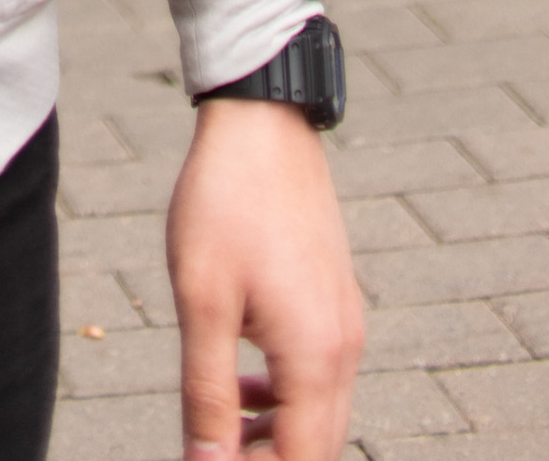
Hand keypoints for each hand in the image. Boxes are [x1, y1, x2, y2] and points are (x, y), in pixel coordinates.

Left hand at [168, 100, 364, 457]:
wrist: (262, 120)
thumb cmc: (226, 203)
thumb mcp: (203, 303)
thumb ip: (209, 394)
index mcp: (317, 357)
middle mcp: (344, 347)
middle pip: (319, 446)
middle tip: (212, 455)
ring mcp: (345, 321)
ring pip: (320, 412)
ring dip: (275, 437)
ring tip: (220, 433)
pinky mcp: (335, 299)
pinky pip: (320, 374)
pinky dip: (285, 397)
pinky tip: (243, 384)